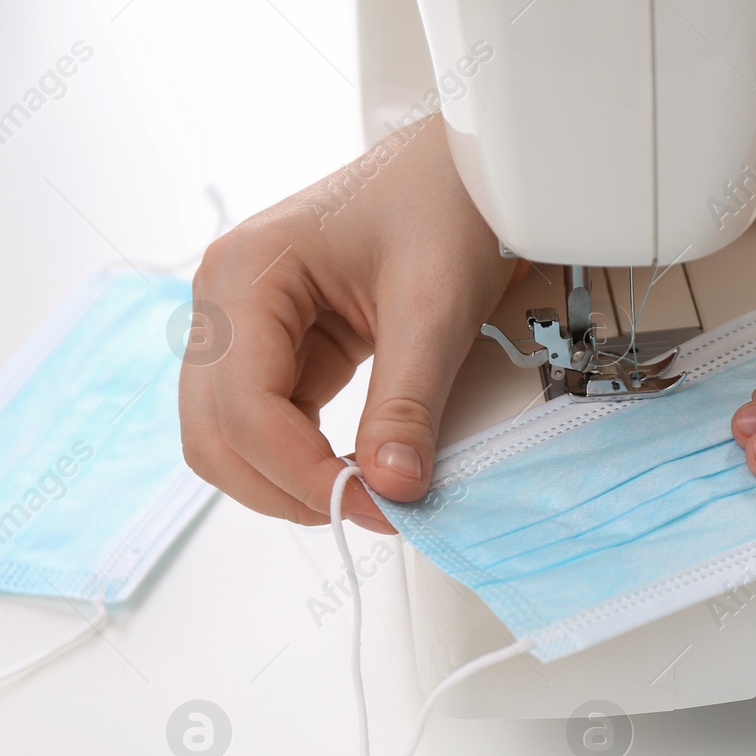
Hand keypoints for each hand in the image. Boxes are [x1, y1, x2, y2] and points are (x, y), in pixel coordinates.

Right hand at [179, 116, 519, 530]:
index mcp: (244, 275)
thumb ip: (409, 402)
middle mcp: (227, 301)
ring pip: (233, 439)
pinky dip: (307, 459)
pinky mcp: (285, 348)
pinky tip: (362, 469)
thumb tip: (393, 487)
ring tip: (370, 495)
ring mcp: (248, 327)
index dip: (299, 472)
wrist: (466, 167)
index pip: (242, 407)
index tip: (369, 506)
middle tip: (369, 514)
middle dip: (284, 487)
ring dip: (290, 481)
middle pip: (214, 434)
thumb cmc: (445, 202)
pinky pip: (273, 423)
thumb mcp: (434, 306)